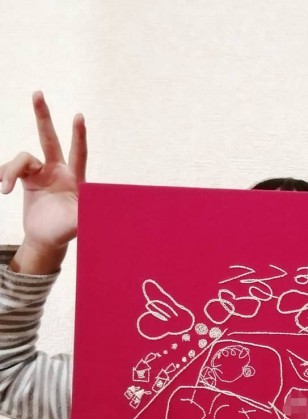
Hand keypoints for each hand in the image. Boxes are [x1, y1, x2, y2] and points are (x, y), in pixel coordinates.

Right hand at [0, 91, 86, 273]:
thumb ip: (87, 214)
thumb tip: (99, 209)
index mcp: (75, 178)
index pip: (79, 153)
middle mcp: (58, 170)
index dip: (78, 135)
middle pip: (49, 139)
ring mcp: (41, 173)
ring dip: (10, 171)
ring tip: (4, 188)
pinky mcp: (26, 178)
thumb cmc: (66, 229)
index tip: (79, 116)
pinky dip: (5, 177)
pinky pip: (11, 169)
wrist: (47, 238)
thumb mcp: (78, 222)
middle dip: (43, 116)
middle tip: (38, 93)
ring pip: (23, 158)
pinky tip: (3, 190)